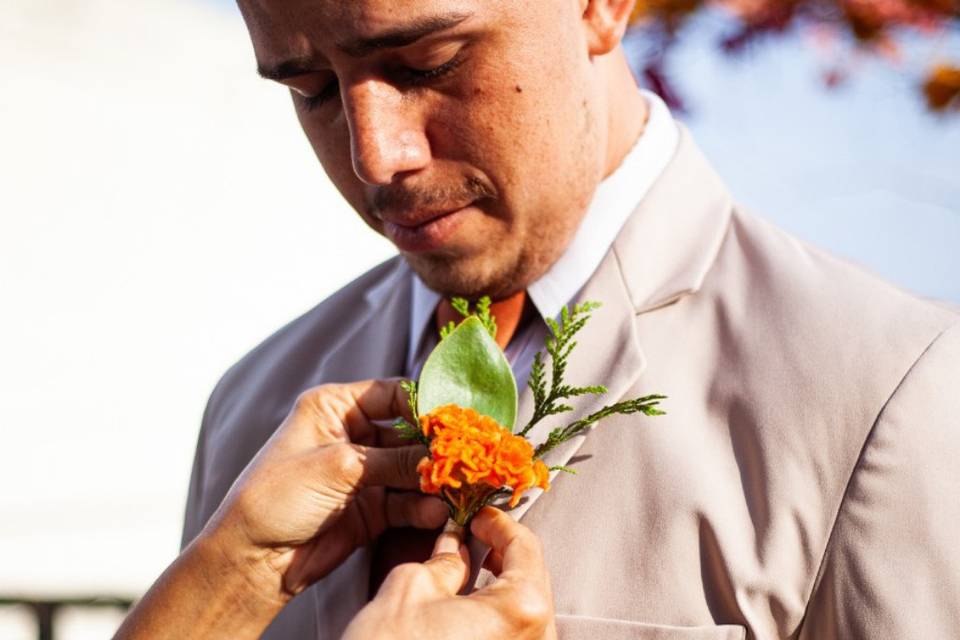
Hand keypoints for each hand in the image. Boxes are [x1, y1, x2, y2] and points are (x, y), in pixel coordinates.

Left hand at [207, 379, 447, 595]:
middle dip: (435, 447)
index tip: (455, 420)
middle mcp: (352, 435)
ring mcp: (363, 473)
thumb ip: (394, 460)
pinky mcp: (371, 509)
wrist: (253, 558)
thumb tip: (441, 456)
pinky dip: (423, 507)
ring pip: (411, 470)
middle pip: (408, 433)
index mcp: (335, 407)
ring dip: (433, 479)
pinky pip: (406, 502)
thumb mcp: (339, 467)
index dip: (424, 405)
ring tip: (458, 487)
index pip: (392, 394)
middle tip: (466, 457)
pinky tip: (438, 511)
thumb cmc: (278, 495)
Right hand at [343, 507, 557, 639]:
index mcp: (521, 610)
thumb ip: (444, 560)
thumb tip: (454, 549)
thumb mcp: (412, 587)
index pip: (525, 547)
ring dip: (504, 583)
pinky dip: (500, 614)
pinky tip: (474, 604)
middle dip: (504, 552)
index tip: (480, 516)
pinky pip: (517, 635)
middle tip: (475, 535)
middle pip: (533, 577)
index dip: (499, 524)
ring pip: (528, 609)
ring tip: (474, 567)